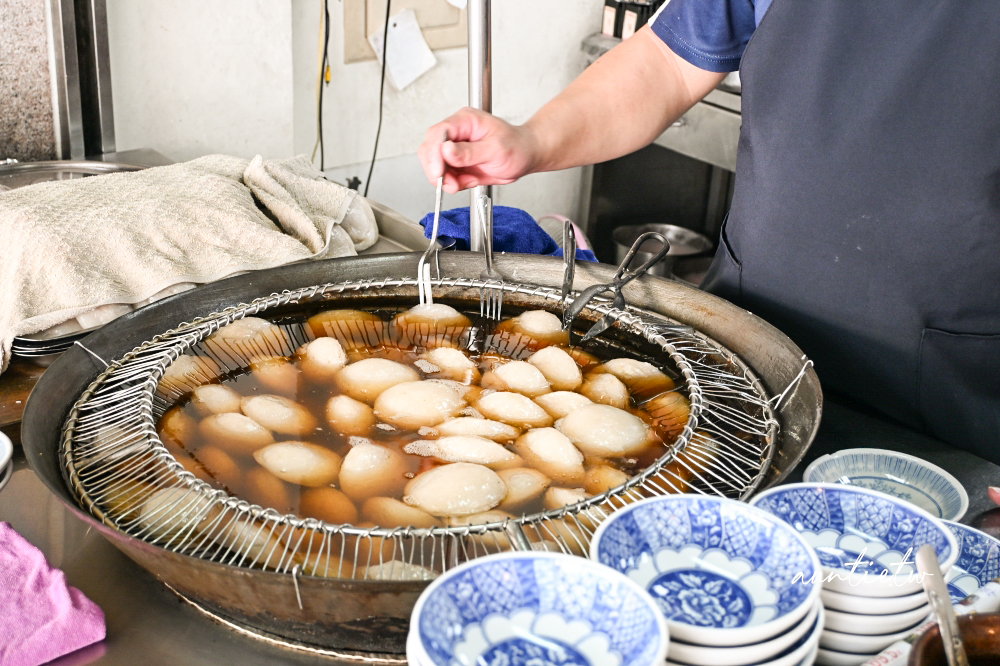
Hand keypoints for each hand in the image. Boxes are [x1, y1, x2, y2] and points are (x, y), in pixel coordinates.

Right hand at [418, 107, 540, 192]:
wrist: (525, 156)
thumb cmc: (516, 146)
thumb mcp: (496, 149)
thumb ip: (469, 152)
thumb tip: (446, 150)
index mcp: (465, 121)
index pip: (439, 133)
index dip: (435, 153)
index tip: (439, 172)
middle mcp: (457, 132)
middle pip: (430, 149)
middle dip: (437, 170)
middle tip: (451, 184)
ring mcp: (455, 148)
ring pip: (435, 165)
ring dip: (446, 179)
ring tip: (466, 182)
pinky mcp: (457, 162)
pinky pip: (445, 175)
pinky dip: (454, 183)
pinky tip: (470, 181)